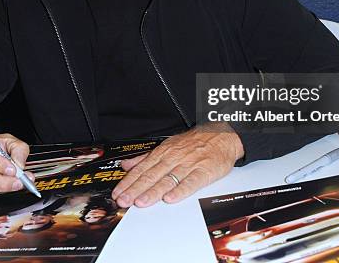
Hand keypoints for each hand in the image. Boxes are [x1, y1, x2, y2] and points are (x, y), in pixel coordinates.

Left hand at [112, 123, 243, 207]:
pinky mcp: (203, 171)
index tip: (118, 193)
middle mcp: (173, 158)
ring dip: (153, 191)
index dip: (128, 182)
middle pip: (151, 175)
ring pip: (168, 179)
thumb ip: (145, 158)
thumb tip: (126, 165)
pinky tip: (171, 198)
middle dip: (135, 189)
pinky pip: (191, 182)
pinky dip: (180, 190)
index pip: (141, 169)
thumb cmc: (193, 143)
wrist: (220, 136)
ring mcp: (188, 164)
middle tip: (124, 201)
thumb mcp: (167, 146)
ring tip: (141, 202)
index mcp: (163, 153)